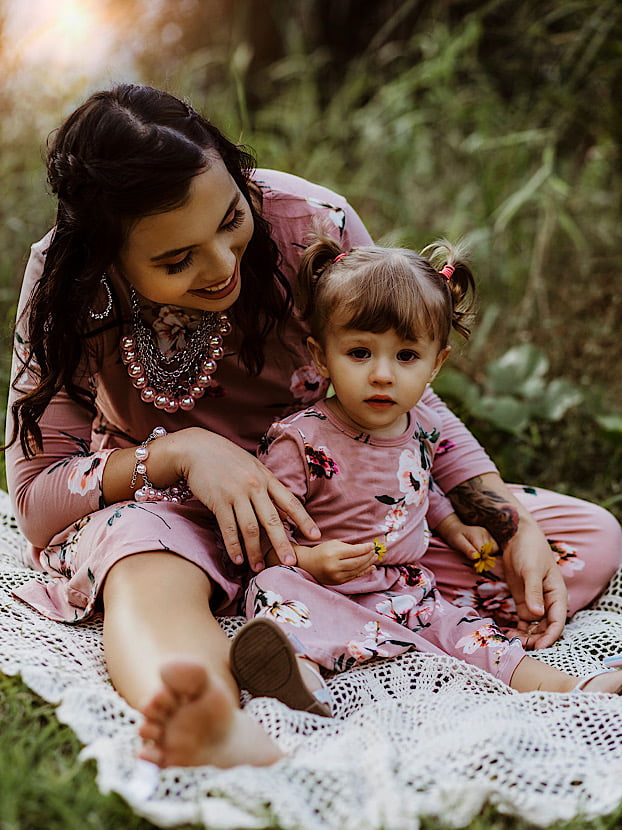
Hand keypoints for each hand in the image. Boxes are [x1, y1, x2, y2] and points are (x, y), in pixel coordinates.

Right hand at [167, 428, 319, 571]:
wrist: (198, 448)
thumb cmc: (228, 459)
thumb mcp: (254, 469)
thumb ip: (269, 490)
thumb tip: (285, 513)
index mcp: (267, 478)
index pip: (290, 502)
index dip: (304, 520)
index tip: (315, 535)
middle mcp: (255, 486)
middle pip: (271, 520)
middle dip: (281, 543)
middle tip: (290, 562)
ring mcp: (236, 493)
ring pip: (250, 528)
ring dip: (254, 551)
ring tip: (258, 568)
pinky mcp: (218, 500)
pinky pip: (228, 527)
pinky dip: (233, 545)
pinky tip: (237, 558)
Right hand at [294, 540, 376, 584]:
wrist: (307, 564)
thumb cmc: (322, 551)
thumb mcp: (333, 544)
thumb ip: (349, 547)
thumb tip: (365, 549)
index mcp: (333, 554)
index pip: (354, 551)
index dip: (365, 548)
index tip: (372, 545)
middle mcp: (334, 566)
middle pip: (357, 562)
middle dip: (368, 556)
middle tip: (375, 552)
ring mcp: (336, 576)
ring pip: (357, 570)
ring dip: (368, 564)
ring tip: (374, 558)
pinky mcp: (337, 582)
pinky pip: (354, 577)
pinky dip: (363, 572)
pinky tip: (370, 567)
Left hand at [435, 513, 498, 564]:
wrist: (455, 528)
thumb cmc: (454, 536)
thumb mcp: (457, 542)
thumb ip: (467, 549)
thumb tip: (475, 557)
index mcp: (476, 534)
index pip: (484, 550)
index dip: (481, 558)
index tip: (476, 564)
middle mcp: (485, 533)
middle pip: (491, 550)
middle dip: (484, 556)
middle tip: (475, 559)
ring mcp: (488, 534)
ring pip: (495, 549)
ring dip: (488, 554)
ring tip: (478, 554)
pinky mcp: (490, 536)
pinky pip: (495, 547)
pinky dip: (490, 551)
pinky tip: (482, 551)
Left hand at [447, 473, 566, 648]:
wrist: (515, 536)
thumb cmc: (529, 550)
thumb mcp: (531, 570)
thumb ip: (533, 592)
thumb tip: (537, 615)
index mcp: (557, 594)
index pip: (558, 620)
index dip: (550, 636)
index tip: (540, 647)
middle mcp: (548, 601)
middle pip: (546, 627)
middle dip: (537, 640)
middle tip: (521, 648)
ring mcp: (535, 602)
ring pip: (535, 627)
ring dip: (527, 637)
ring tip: (513, 644)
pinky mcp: (523, 601)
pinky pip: (523, 621)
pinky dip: (518, 629)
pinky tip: (508, 635)